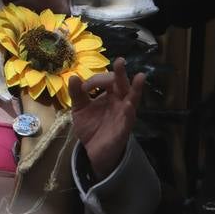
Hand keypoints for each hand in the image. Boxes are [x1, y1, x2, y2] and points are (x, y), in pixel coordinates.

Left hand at [70, 58, 143, 178]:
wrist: (93, 151)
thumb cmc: (91, 127)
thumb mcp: (80, 109)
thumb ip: (77, 94)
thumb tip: (74, 77)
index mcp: (109, 94)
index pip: (106, 80)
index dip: (95, 80)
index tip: (83, 88)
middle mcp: (119, 101)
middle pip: (122, 84)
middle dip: (121, 73)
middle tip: (120, 61)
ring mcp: (124, 114)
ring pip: (132, 99)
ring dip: (136, 89)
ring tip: (140, 77)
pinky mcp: (123, 129)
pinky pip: (128, 119)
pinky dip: (129, 111)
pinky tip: (128, 105)